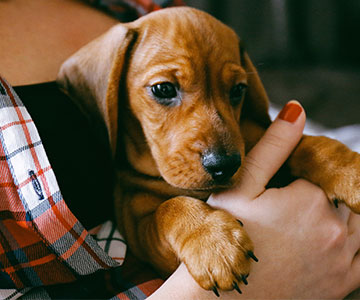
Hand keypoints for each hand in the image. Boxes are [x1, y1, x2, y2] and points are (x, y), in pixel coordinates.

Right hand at [149, 101, 359, 298]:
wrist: (224, 297)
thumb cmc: (227, 235)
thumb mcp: (242, 186)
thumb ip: (274, 147)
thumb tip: (298, 110)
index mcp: (311, 201)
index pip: (324, 166)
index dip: (306, 163)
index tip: (287, 171)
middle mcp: (337, 230)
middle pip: (346, 190)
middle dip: (324, 183)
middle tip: (293, 192)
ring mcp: (344, 260)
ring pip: (359, 217)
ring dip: (340, 205)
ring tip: (302, 212)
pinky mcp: (343, 283)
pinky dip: (355, 235)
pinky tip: (329, 231)